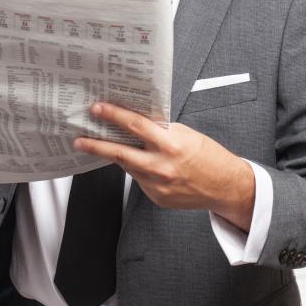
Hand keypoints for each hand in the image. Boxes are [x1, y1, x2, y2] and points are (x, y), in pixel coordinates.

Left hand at [72, 102, 255, 231]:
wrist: (225, 186)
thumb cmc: (210, 157)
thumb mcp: (186, 135)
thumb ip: (162, 131)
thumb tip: (138, 124)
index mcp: (171, 144)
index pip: (135, 126)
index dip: (114, 115)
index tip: (98, 109)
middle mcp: (161, 166)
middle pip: (120, 152)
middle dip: (96, 145)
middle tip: (80, 139)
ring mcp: (157, 184)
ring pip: (128, 167)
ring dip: (116, 156)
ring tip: (102, 147)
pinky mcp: (156, 196)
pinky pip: (140, 180)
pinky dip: (138, 170)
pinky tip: (142, 165)